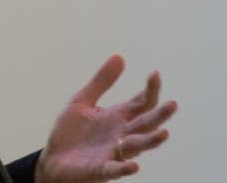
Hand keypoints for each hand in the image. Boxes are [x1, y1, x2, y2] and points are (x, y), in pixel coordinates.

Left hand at [36, 54, 177, 181]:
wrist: (53, 159)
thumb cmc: (70, 132)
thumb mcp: (82, 101)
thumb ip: (101, 82)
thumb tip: (120, 56)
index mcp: (118, 117)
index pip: (141, 103)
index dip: (150, 89)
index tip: (155, 73)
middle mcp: (121, 134)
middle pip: (145, 124)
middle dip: (159, 115)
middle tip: (172, 104)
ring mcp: (113, 152)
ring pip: (137, 146)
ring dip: (150, 141)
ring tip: (164, 133)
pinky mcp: (100, 169)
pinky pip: (116, 169)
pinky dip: (125, 167)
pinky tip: (134, 166)